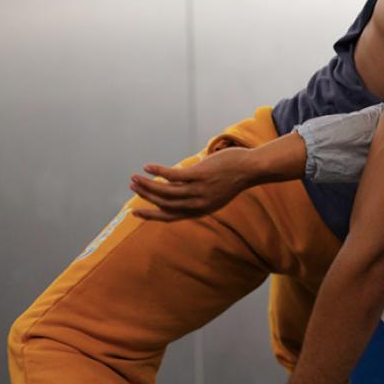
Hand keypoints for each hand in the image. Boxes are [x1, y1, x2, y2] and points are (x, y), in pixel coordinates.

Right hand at [129, 147, 253, 220]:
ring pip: (166, 191)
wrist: (251, 169)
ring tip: (134, 178)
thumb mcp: (215, 193)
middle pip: (164, 203)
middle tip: (132, 187)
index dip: (151, 215)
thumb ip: (196, 194)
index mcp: (200, 210)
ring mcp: (199, 190)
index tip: (135, 212)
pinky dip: (157, 171)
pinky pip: (173, 175)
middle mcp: (198, 203)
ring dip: (147, 185)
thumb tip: (179, 189)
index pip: (170, 216)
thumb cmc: (232, 179)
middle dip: (146, 196)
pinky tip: (147, 167)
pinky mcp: (200, 175)